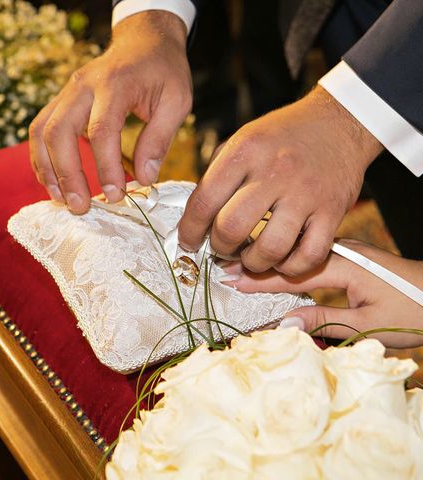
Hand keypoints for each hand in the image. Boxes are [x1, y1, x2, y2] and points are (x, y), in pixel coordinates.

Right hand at [29, 11, 191, 212]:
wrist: (143, 41)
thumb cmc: (163, 71)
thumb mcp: (177, 100)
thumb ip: (159, 138)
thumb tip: (144, 178)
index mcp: (114, 83)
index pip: (101, 130)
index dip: (105, 167)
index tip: (116, 195)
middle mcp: (82, 85)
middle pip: (59, 132)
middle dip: (67, 175)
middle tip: (81, 207)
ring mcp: (66, 92)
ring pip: (41, 132)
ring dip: (47, 170)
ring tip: (62, 200)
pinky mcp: (61, 101)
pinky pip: (40, 130)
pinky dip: (42, 159)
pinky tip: (54, 182)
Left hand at [179, 86, 382, 275]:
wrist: (340, 122)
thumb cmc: (283, 136)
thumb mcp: (241, 140)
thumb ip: (216, 175)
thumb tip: (194, 217)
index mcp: (245, 151)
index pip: (204, 201)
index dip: (189, 230)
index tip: (187, 241)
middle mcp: (275, 172)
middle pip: (232, 228)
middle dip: (219, 248)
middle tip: (221, 248)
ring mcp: (306, 193)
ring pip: (270, 249)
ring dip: (253, 263)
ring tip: (249, 257)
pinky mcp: (333, 211)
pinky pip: (308, 256)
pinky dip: (290, 268)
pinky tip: (281, 259)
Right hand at [220, 239, 422, 347]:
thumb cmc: (414, 311)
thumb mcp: (370, 325)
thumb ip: (325, 321)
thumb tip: (283, 324)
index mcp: (344, 266)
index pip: (290, 272)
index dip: (259, 278)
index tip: (229, 280)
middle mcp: (341, 251)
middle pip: (288, 255)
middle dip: (254, 261)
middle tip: (221, 267)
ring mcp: (345, 250)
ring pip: (296, 252)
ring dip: (268, 259)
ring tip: (238, 264)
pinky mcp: (348, 256)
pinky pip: (307, 255)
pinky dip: (285, 260)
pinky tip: (271, 264)